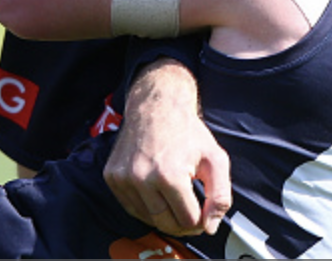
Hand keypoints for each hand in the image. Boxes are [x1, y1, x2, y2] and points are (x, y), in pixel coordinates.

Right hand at [104, 60, 230, 236]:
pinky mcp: (112, 177)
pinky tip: (158, 195)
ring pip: (146, 218)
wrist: (158, 104)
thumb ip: (220, 194)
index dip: (199, 220)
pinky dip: (145, 207)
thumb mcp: (215, 157)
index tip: (203, 214)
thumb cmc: (188, 131)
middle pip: (165, 223)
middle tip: (192, 215)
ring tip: (176, 202)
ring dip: (163, 216)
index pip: (187, 219)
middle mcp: (142, 179)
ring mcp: (123, 179)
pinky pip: (130, 206)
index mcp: (169, 174)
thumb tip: (210, 226)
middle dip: (182, 223)